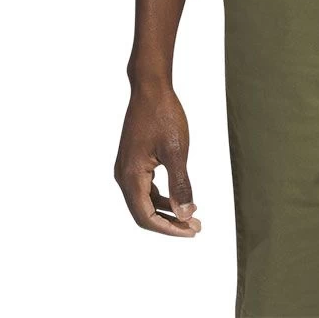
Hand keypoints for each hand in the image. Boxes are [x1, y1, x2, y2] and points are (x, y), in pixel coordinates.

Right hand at [114, 83, 201, 235]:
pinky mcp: (133, 160)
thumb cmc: (163, 116)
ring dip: (167, 210)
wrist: (151, 88)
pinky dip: (161, 196)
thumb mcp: (177, 151)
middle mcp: (123, 176)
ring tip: (191, 215)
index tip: (191, 232)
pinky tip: (179, 197)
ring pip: (144, 201)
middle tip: (195, 227)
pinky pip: (145, 187)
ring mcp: (126, 168)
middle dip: (169, 223)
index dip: (169, 229)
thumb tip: (185, 215)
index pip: (146, 217)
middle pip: (143, 212)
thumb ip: (180, 185)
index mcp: (130, 176)